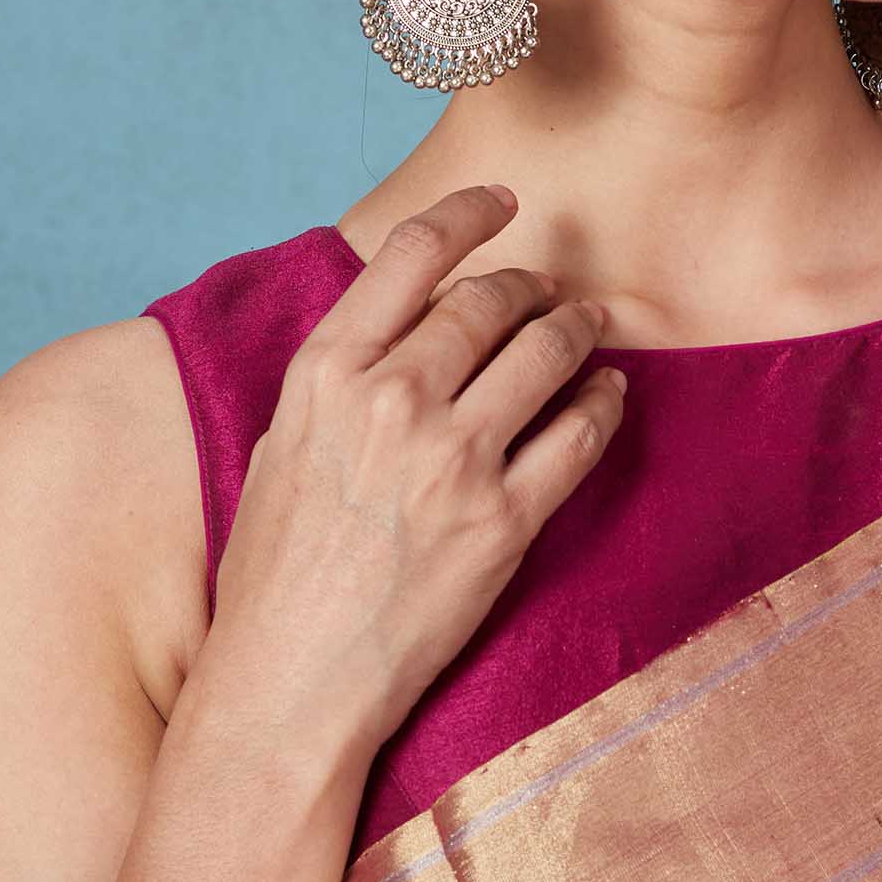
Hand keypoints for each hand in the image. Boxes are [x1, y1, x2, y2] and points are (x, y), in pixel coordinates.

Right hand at [210, 182, 625, 753]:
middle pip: (489, 300)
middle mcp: (391, 401)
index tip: (503, 200)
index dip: (468, 212)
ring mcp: (453, 459)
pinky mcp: (503, 520)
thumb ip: (340, 382)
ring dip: (577, 329)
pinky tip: (607, 394)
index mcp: (326, 374)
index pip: (410, 254)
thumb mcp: (283, 449)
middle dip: (531, 284)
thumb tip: (400, 333)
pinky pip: (579, 435)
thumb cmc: (274, 576)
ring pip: (544, 353)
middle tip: (550, 291)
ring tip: (590, 329)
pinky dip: (603, 403)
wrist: (291, 681)